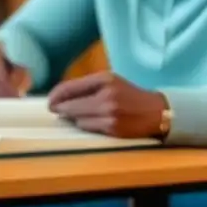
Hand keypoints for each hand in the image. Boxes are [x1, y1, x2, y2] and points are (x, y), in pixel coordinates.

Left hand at [48, 72, 164, 138]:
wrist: (156, 111)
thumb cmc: (130, 95)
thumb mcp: (111, 82)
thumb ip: (86, 86)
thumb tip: (58, 100)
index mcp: (105, 79)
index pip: (69, 87)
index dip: (55, 96)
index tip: (50, 102)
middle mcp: (106, 95)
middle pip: (69, 105)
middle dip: (61, 110)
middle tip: (58, 112)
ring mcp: (109, 112)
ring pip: (76, 119)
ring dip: (74, 119)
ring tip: (81, 116)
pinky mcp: (112, 128)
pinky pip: (87, 128)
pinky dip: (86, 125)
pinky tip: (93, 122)